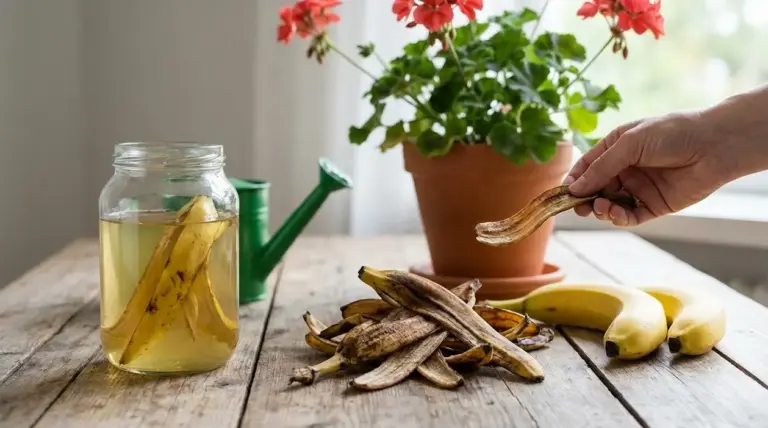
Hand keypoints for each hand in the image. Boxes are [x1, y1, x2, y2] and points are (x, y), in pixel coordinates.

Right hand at [564, 111, 731, 226]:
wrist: (715, 146)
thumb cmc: (673, 133)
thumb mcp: (630, 144)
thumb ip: (601, 168)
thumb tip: (575, 189)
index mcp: (616, 148)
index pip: (586, 167)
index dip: (574, 180)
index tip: (563, 193)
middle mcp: (625, 169)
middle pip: (595, 189)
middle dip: (585, 199)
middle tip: (579, 207)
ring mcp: (639, 188)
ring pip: (610, 205)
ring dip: (601, 209)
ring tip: (603, 208)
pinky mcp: (654, 205)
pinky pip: (630, 216)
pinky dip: (619, 218)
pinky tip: (616, 214)